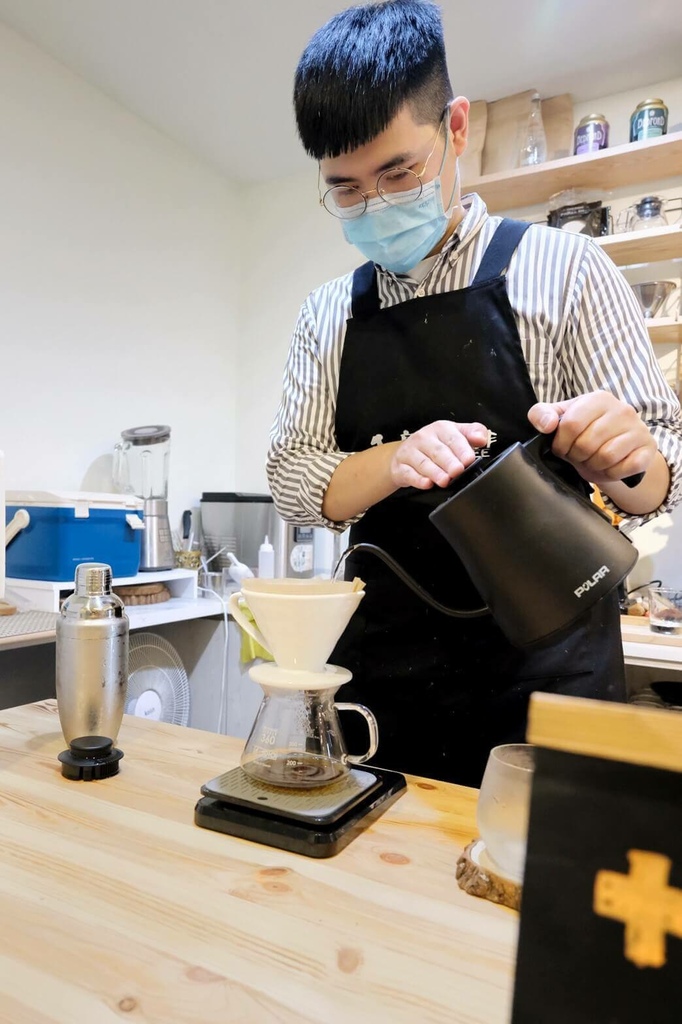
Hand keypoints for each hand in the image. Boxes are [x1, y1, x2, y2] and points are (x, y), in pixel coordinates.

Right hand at [389, 420, 489, 489]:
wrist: (405, 455)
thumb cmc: (435, 446)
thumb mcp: (455, 435)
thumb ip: (472, 433)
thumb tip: (482, 438)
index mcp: (440, 429)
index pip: (452, 438)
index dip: (461, 449)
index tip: (469, 459)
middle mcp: (424, 438)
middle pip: (437, 451)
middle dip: (449, 462)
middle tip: (458, 471)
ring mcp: (410, 452)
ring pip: (423, 463)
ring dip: (435, 472)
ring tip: (445, 480)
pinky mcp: (400, 467)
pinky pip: (409, 473)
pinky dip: (418, 480)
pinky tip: (427, 484)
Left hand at [527, 391, 656, 485]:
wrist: (619, 449)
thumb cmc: (585, 433)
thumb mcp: (561, 420)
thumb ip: (542, 414)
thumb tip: (547, 424)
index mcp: (598, 399)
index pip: (571, 424)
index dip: (561, 443)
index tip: (562, 448)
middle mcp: (622, 409)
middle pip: (587, 444)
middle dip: (577, 456)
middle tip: (579, 456)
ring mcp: (638, 428)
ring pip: (606, 456)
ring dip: (594, 465)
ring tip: (593, 460)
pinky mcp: (648, 448)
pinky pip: (626, 467)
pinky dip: (613, 472)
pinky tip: (610, 466)